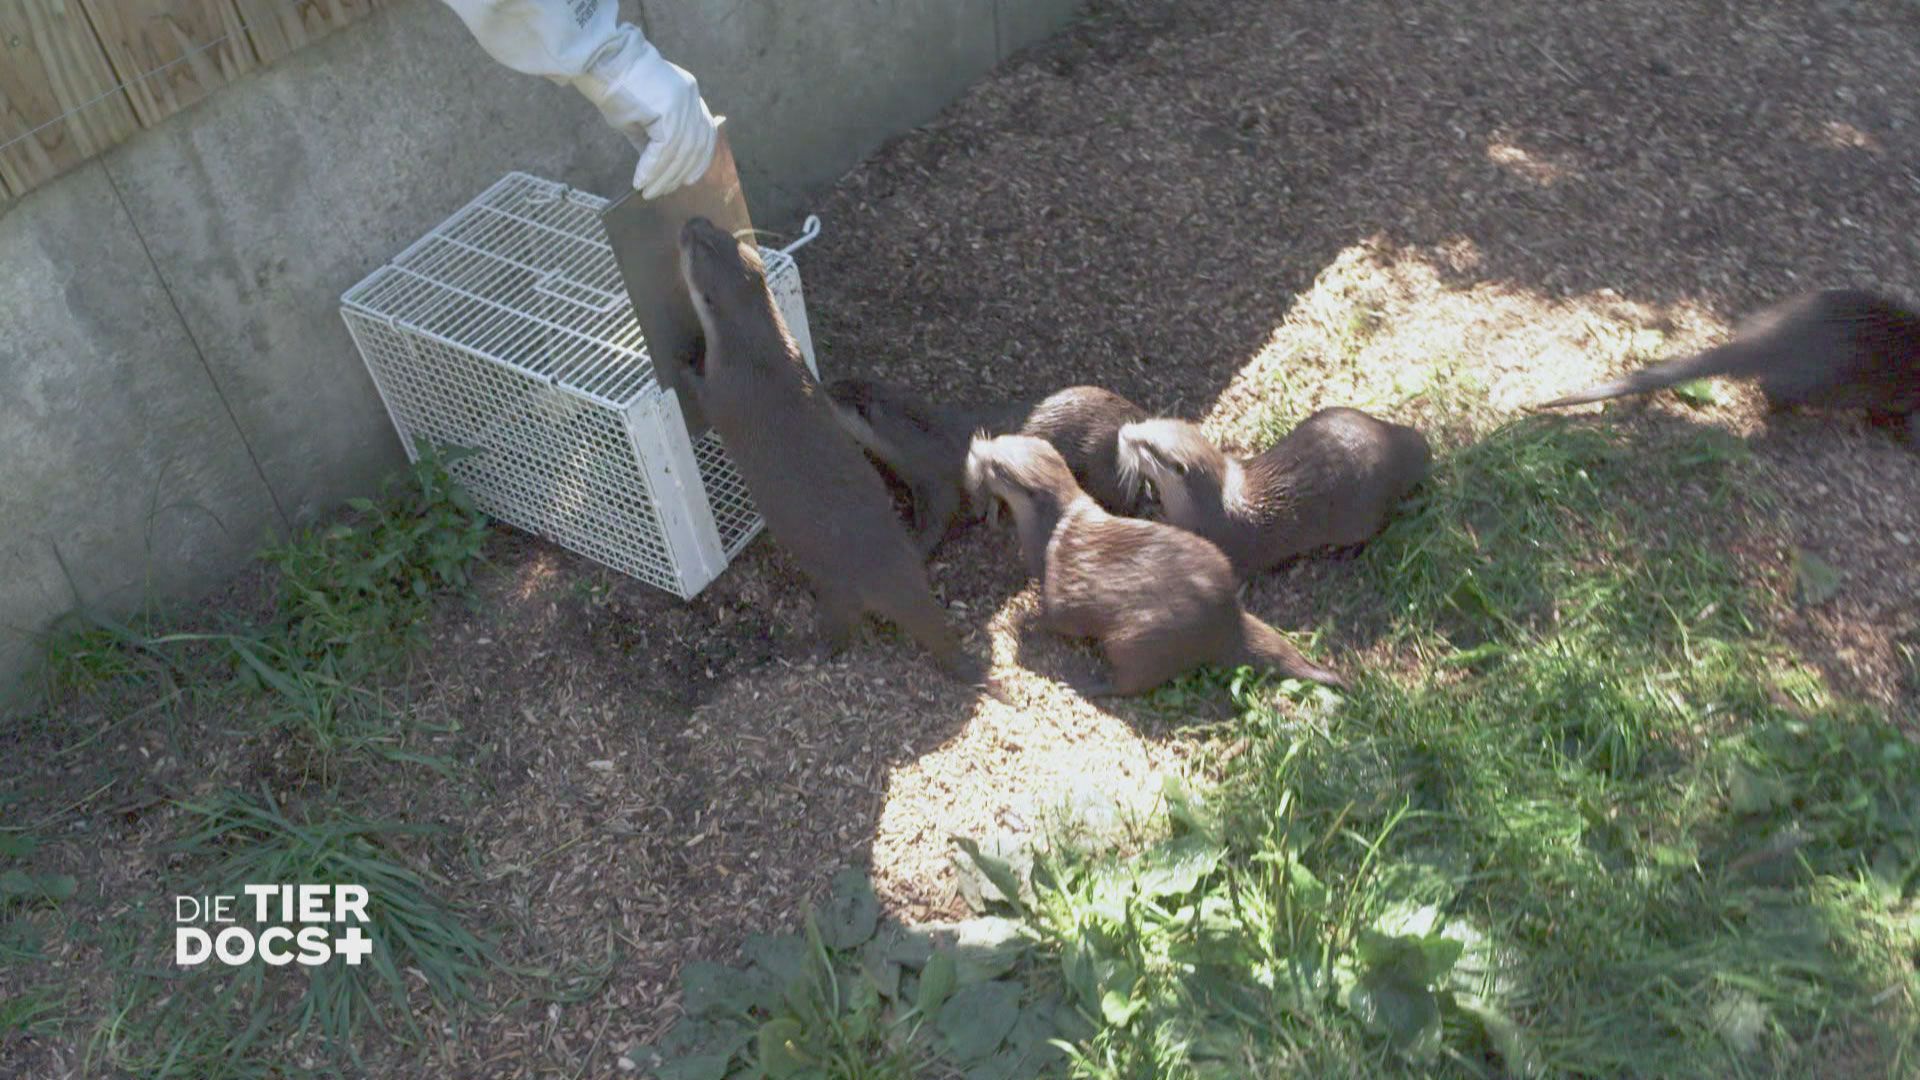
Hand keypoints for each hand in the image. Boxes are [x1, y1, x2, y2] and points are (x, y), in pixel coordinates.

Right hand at [586, 36, 718, 198]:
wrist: (599, 61)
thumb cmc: (613, 86)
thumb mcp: (640, 118)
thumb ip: (653, 139)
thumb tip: (657, 167)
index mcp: (688, 94)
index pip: (704, 132)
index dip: (700, 159)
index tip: (688, 179)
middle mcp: (691, 96)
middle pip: (695, 145)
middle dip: (679, 173)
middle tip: (662, 191)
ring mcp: (683, 101)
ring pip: (681, 151)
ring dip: (663, 176)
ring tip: (649, 191)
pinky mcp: (669, 108)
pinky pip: (665, 148)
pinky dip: (652, 168)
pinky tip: (640, 180)